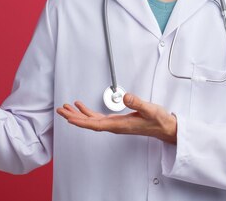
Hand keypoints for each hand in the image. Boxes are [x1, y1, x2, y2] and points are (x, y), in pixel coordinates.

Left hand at [56, 93, 176, 143]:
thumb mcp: (149, 109)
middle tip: (60, 111)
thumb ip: (138, 103)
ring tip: (66, 108)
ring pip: (91, 120)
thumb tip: (126, 97)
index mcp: (119, 125)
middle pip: (89, 123)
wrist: (164, 127)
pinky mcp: (116, 120)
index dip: (81, 122)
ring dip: (78, 114)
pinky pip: (97, 118)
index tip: (69, 119)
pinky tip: (81, 106)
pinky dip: (87, 112)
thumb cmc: (158, 120)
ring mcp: (114, 124)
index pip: (95, 124)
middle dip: (73, 117)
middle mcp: (114, 126)